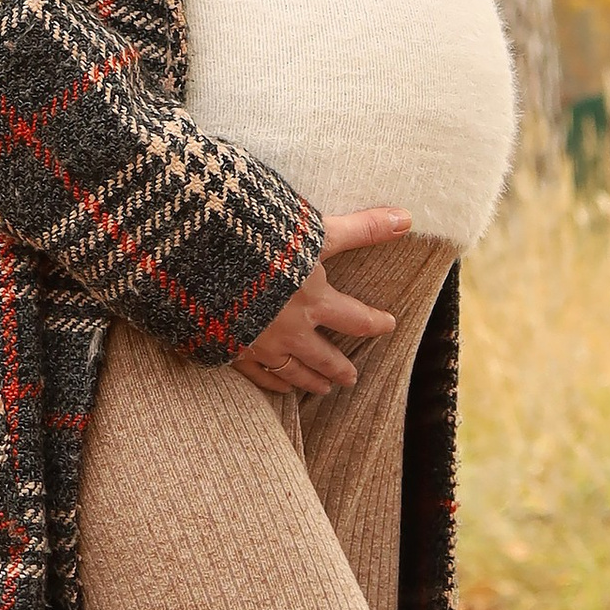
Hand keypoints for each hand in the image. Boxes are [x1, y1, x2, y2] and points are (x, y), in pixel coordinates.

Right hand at [231, 206, 411, 395]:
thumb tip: (407, 218)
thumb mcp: (314, 231)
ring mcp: (259, 343)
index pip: (356, 319)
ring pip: (292, 372)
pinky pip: (257, 375)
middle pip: (324, 357)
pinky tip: (279, 387)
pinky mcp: (230, 348)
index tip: (387, 325)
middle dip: (339, 368)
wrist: (202, 259)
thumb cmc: (262, 242)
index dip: (375, 323)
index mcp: (314, 301)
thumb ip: (361, 228)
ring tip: (321, 390)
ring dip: (310, 381)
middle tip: (350, 379)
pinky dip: (272, 383)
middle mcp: (291, 330)